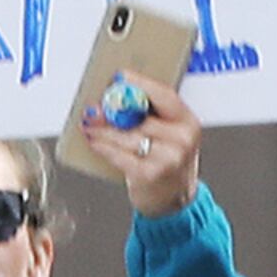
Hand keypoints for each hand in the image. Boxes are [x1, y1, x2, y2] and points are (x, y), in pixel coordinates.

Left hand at [91, 71, 203, 215]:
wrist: (174, 200)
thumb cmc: (169, 163)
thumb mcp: (172, 135)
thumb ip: (154, 116)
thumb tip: (120, 97)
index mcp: (188, 122)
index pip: (164, 95)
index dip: (140, 84)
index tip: (120, 77)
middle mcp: (181, 138)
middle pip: (139, 116)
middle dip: (112, 110)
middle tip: (94, 105)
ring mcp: (167, 158)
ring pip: (126, 135)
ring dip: (102, 129)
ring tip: (88, 124)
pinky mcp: (148, 174)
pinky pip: (118, 155)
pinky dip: (103, 147)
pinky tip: (93, 142)